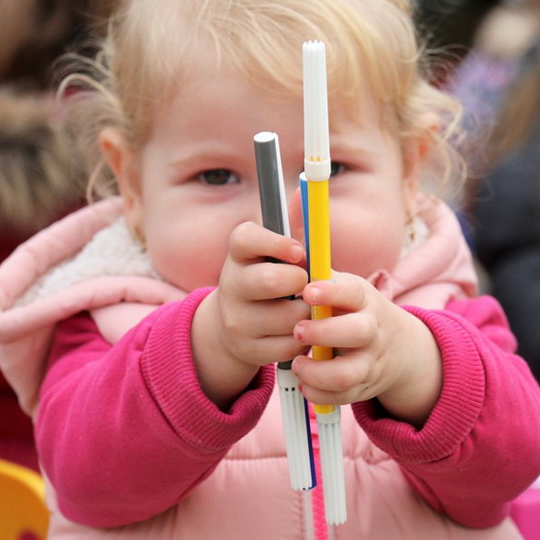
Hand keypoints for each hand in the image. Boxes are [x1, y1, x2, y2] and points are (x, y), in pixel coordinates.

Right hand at [192, 222, 308, 407]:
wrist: (235, 325)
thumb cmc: (268, 277)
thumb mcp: (275, 253)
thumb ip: (294, 226)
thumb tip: (304, 190)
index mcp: (238, 254)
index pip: (246, 239)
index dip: (276, 242)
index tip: (299, 252)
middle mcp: (231, 285)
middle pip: (269, 280)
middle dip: (299, 282)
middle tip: (307, 284)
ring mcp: (236, 320)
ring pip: (288, 317)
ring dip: (308, 312)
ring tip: (307, 307)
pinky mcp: (249, 349)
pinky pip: (290, 344)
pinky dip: (304, 338)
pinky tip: (300, 329)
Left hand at [290, 273, 441, 427]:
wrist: (400, 348)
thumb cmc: (357, 311)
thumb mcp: (347, 288)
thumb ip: (319, 273)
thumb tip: (290, 250)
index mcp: (364, 300)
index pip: (352, 292)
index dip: (330, 291)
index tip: (307, 291)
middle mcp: (372, 330)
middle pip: (357, 332)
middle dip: (324, 333)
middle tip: (297, 330)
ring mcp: (369, 361)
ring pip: (348, 372)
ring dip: (318, 371)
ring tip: (298, 363)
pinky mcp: (363, 387)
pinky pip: (342, 397)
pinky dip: (319, 394)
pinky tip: (304, 381)